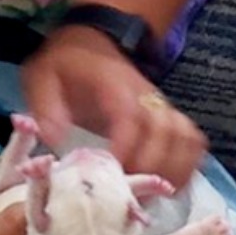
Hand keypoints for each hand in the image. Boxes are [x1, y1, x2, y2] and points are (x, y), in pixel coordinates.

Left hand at [21, 25, 206, 188]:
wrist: (94, 40)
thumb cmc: (67, 64)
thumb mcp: (42, 76)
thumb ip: (45, 107)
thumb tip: (54, 140)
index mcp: (114, 85)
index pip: (131, 116)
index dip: (128, 146)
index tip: (115, 171)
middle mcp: (147, 96)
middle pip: (165, 132)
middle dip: (152, 165)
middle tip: (133, 192)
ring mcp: (163, 106)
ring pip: (185, 137)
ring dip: (176, 168)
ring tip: (158, 194)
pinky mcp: (171, 117)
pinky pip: (193, 140)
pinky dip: (190, 163)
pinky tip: (176, 184)